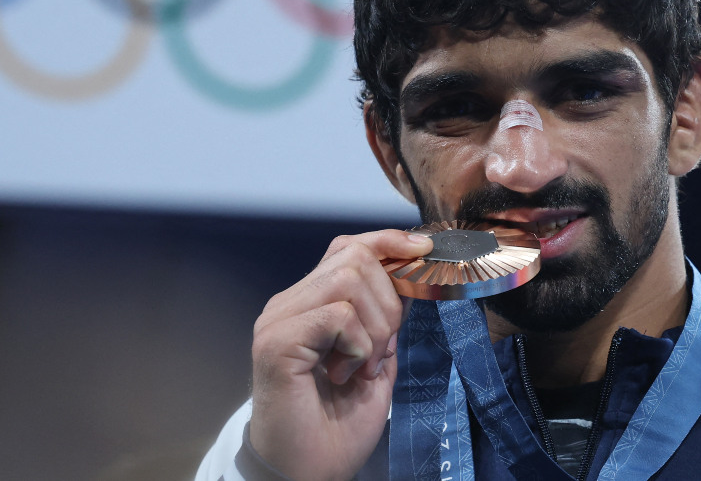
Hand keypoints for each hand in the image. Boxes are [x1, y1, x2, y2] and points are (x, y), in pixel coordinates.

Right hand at [249, 229, 431, 480]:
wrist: (307, 473)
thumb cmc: (336, 426)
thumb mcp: (375, 361)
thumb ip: (384, 320)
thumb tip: (412, 278)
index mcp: (308, 304)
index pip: (348, 248)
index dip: (387, 243)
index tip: (424, 251)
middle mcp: (287, 305)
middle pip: (354, 258)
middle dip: (389, 303)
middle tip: (381, 353)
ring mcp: (278, 321)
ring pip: (348, 282)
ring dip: (375, 328)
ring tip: (363, 367)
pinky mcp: (276, 342)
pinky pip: (337, 316)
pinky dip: (357, 345)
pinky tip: (346, 375)